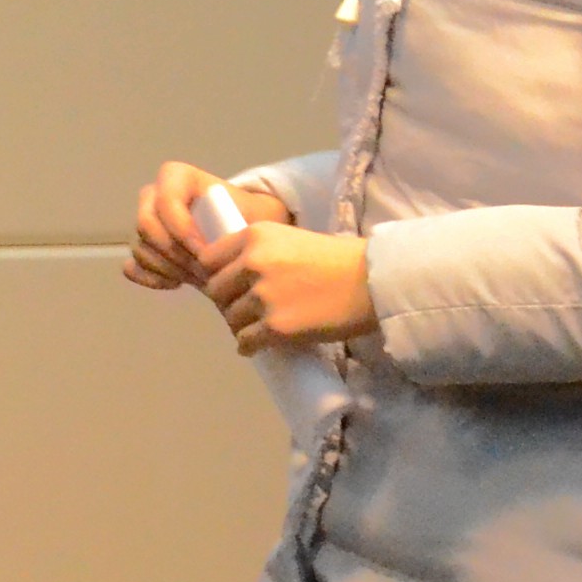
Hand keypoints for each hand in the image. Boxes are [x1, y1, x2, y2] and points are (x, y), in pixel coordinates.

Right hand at [127, 159, 286, 291]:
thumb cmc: (248, 216)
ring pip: (141, 248)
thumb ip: (232, 227)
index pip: (166, 201)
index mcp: (176, 177)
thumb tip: (215, 252)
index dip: (182, 230)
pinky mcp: (143, 246)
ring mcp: (145, 221)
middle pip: (146, 226)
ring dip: (168, 268)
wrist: (245, 226)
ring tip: (199, 278)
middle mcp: (153, 195)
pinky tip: (176, 284)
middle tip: (204, 272)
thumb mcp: (249, 214)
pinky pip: (132, 265)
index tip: (207, 254)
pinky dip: (151, 278)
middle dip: (174, 254)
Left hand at [204, 223, 374, 355]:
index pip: (208, 258)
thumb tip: (232, 276)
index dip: (216, 274)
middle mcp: (252, 262)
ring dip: (240, 324)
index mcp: (254, 236)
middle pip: (215, 290)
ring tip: (257, 326)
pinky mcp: (276, 326)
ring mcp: (262, 296)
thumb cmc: (337, 259)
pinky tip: (256, 345)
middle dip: (227, 301)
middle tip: (244, 308)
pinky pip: (245, 340)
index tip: (228, 284)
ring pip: (230, 317)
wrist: (373, 282)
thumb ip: (259, 252)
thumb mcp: (289, 239)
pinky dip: (248, 345)